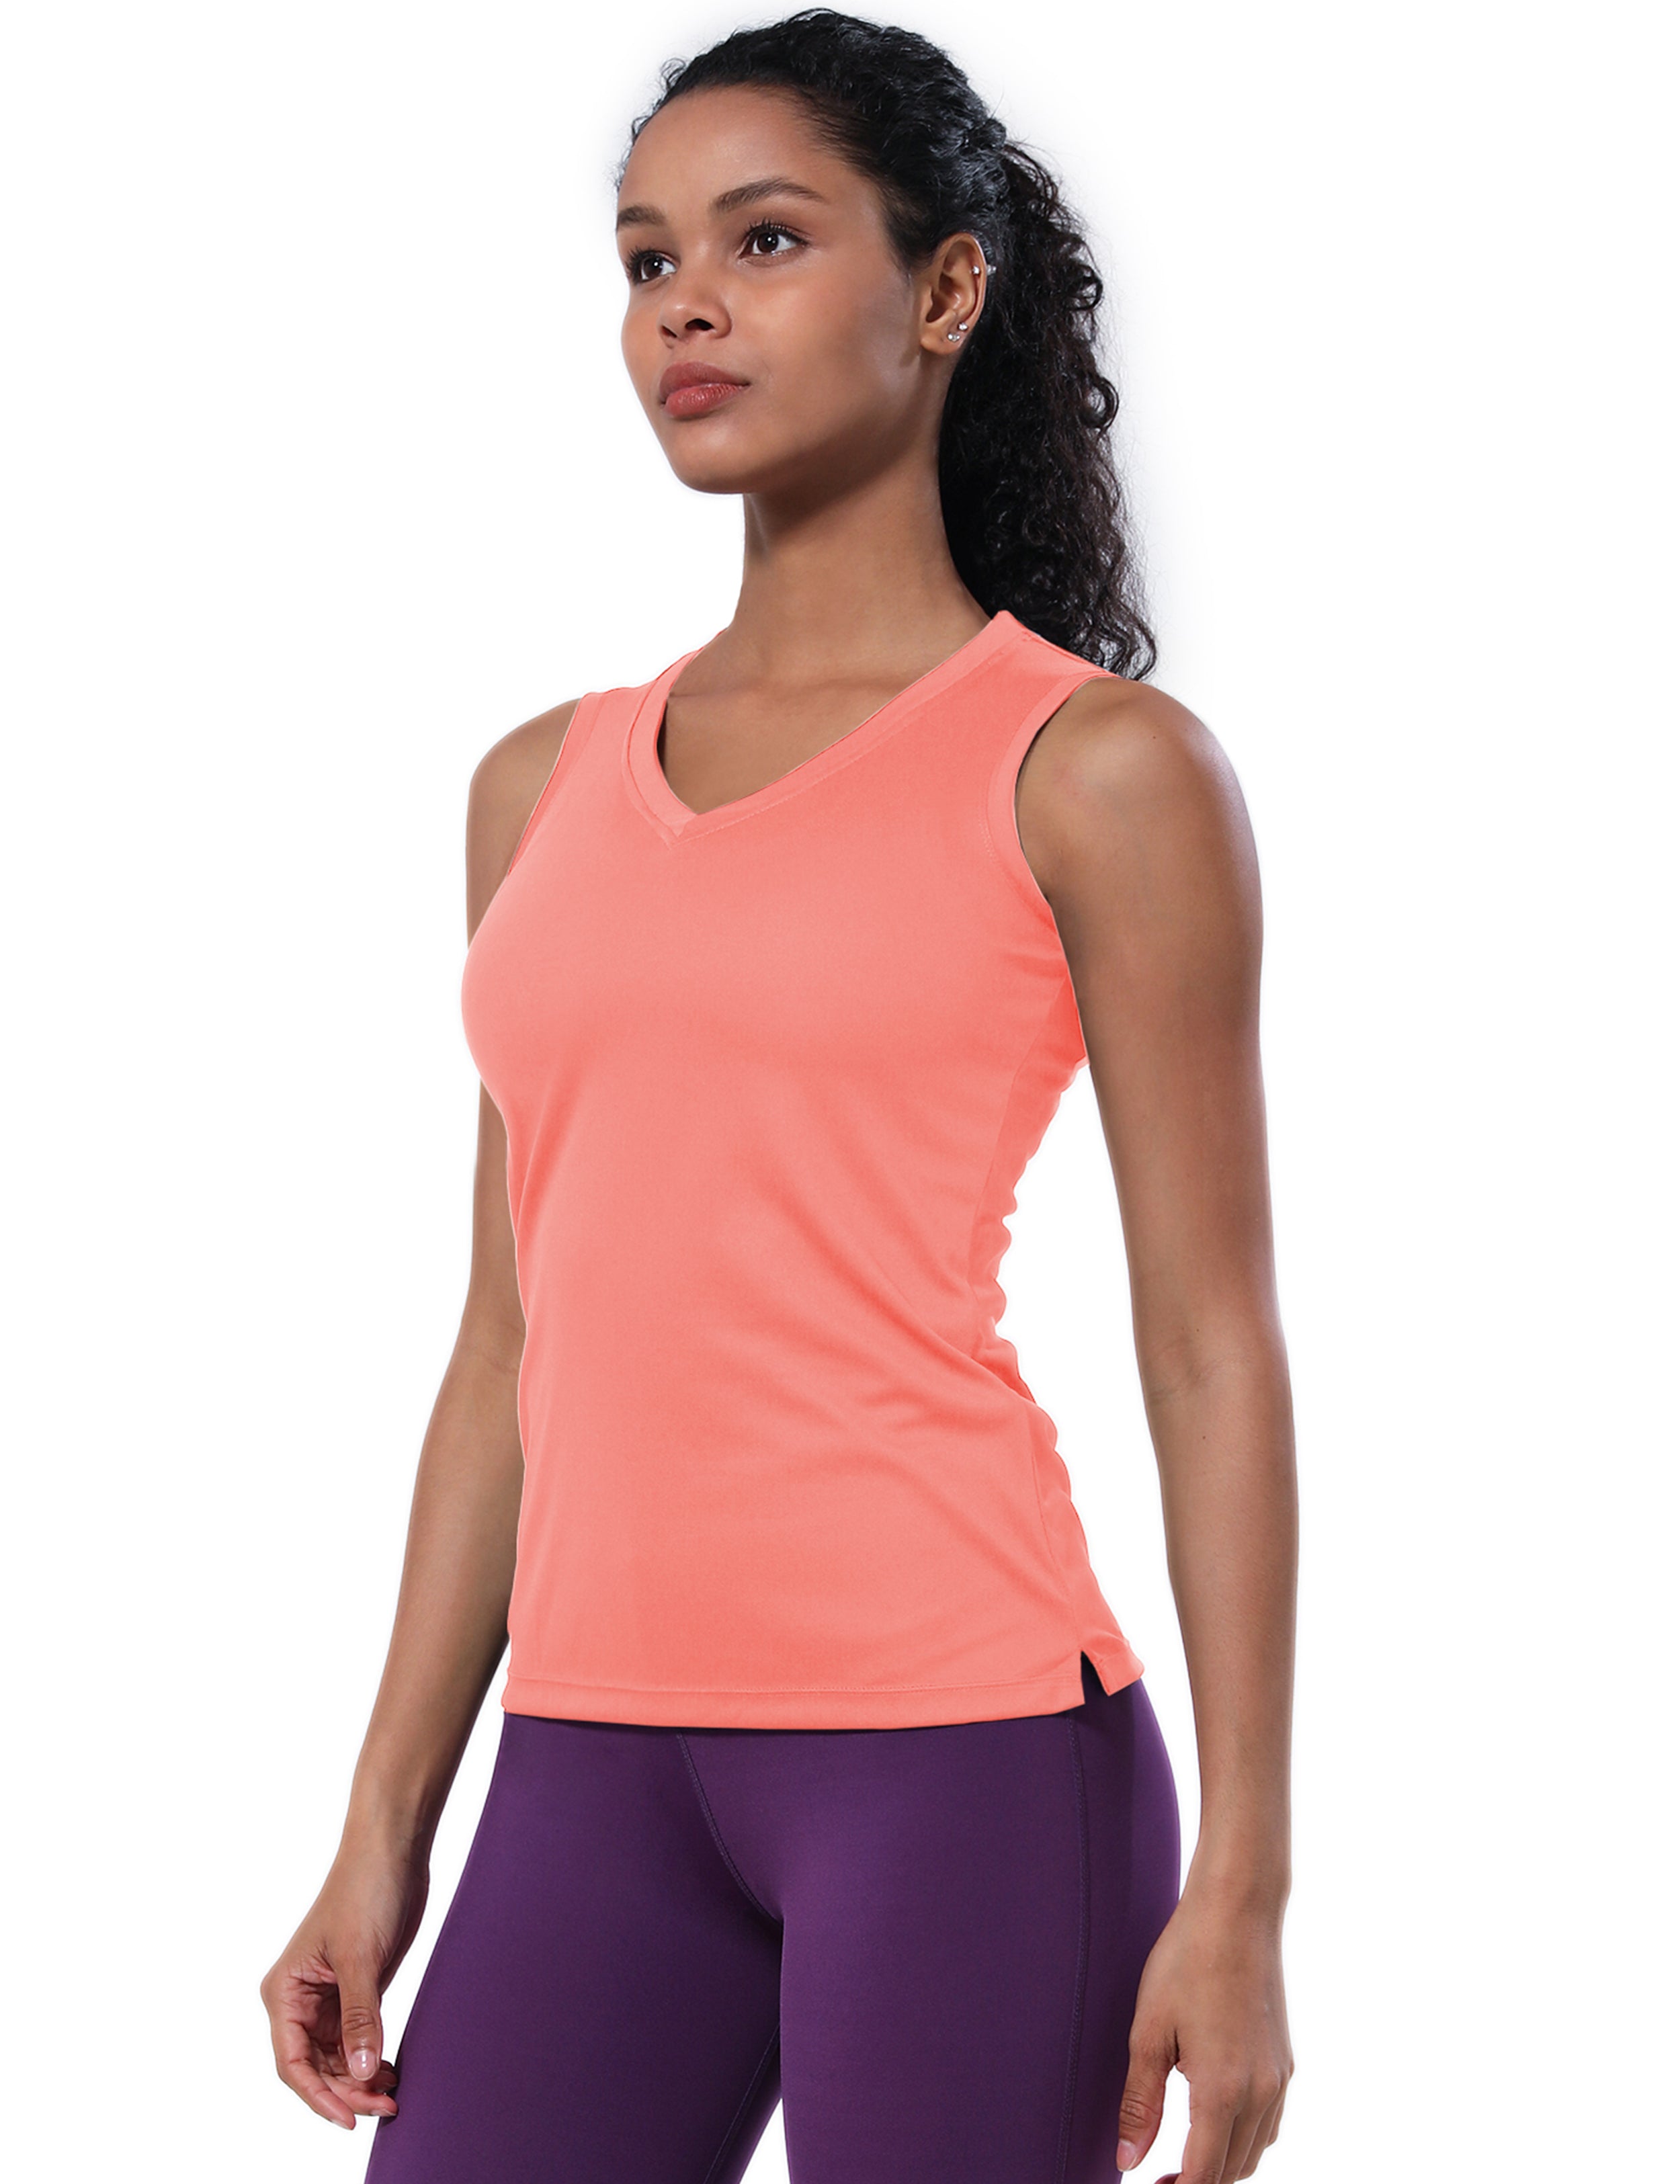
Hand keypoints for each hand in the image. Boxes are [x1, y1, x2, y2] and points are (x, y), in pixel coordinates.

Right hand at [260, 1837, 429, 2129]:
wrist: (393, 1850)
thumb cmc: (365, 1890)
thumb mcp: (361, 1958)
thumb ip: (361, 2017)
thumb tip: (361, 2073)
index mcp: (284, 1991)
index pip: (292, 2062)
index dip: (317, 2096)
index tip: (349, 2118)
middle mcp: (300, 1999)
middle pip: (315, 2067)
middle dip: (346, 2091)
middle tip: (385, 2108)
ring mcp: (328, 1997)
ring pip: (336, 2058)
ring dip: (360, 2081)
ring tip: (392, 2097)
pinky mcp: (356, 1989)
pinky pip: (356, 2039)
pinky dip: (371, 2059)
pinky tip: (391, 2073)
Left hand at [1114, 1882, 1292, 2181]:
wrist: (1237, 1912)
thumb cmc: (1187, 1961)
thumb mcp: (1149, 2031)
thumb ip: (1139, 2103)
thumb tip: (1127, 2161)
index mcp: (1222, 2091)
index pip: (1204, 2175)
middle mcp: (1260, 2093)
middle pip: (1233, 2171)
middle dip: (1199, 2182)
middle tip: (1159, 2178)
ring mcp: (1278, 2078)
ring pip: (1254, 2151)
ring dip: (1222, 2165)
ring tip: (1183, 2158)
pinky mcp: (1285, 2062)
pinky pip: (1269, 2124)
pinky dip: (1244, 2139)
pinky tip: (1215, 2123)